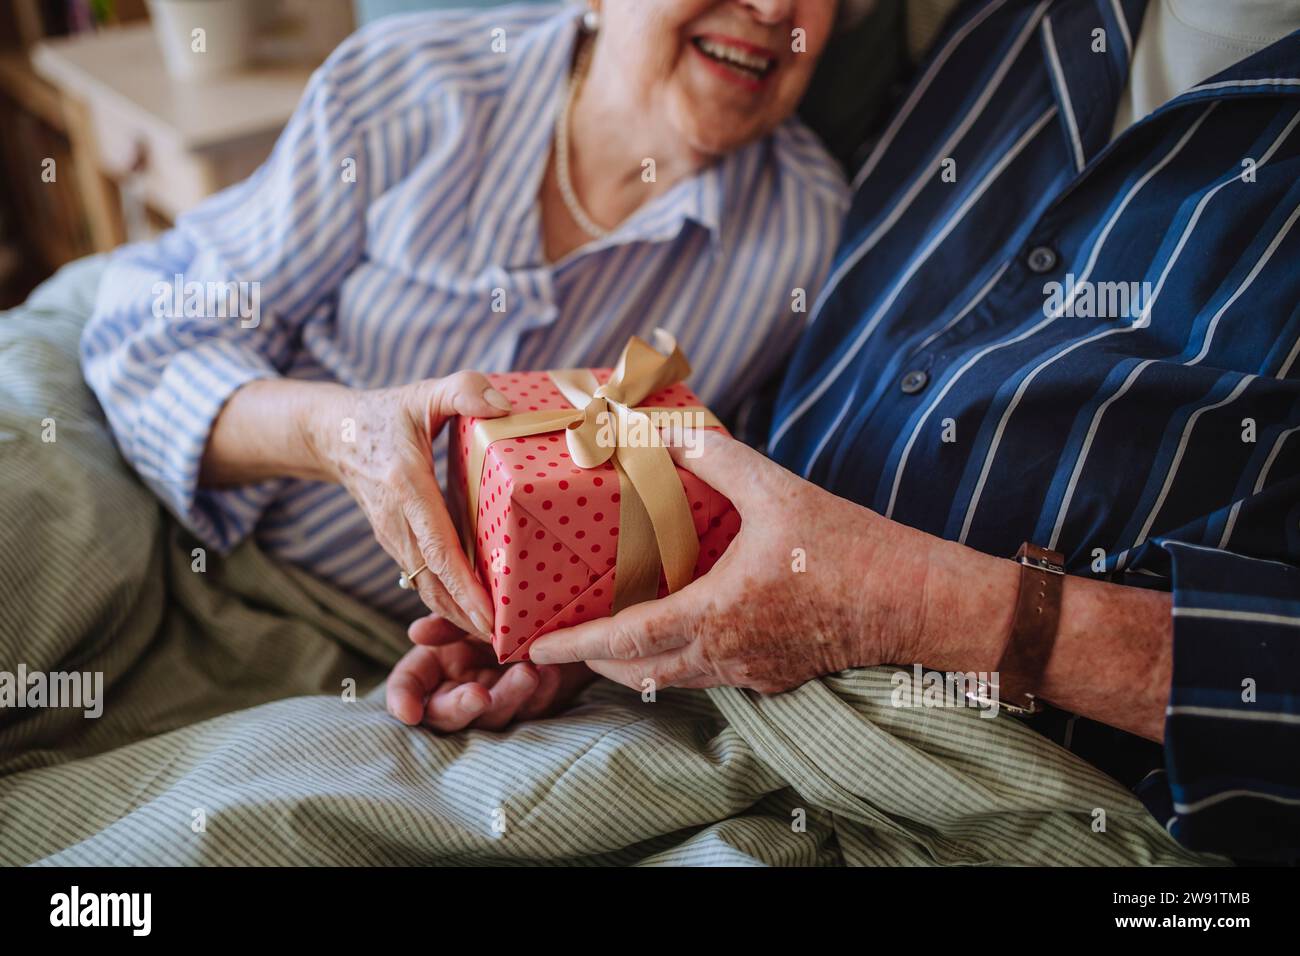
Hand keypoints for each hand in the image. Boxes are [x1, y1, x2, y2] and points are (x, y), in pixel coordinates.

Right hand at [306, 371, 512, 637]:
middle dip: (468, 616)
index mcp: (405, 485)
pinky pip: (422, 579)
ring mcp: (392, 536)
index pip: (438, 545)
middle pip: (434, 580)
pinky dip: (447, 602)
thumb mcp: (424, 393)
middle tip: (506, 641)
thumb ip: (463, 390)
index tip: (491, 614)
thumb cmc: (387, 413)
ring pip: (427, 587)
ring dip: (458, 616)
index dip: (464, 584)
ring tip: (497, 638)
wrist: (332, 434)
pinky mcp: (394, 543)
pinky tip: (474, 617)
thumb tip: (502, 406)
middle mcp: (395, 520)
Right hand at [386, 614, 595, 730]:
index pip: (407, 687)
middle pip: (447, 714)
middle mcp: (459, 689)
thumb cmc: (494, 608)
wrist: (541, 611)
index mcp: (434, 665)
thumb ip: (445, 621)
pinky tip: (551, 673)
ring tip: (528, 673)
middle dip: (462, 707)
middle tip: (479, 696)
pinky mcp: (529, 706)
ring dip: (510, 697)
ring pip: (494, 717)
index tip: (409, 714)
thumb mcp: (469, 608)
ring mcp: (494, 702)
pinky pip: (534, 709)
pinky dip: (542, 693)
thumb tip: (417, 632)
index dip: (402, 702)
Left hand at [528, 430, 972, 692]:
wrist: (920, 603)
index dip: (576, 646)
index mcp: (718, 615)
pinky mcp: (777, 676)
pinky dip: (680, 661)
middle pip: (641, 674)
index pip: (627, 643)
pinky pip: (712, 676)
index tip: (535, 645)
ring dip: (636, 664)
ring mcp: (753, 673)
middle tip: (566, 639)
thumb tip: (660, 430)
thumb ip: (715, 459)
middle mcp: (728, 655)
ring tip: (611, 637)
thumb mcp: (778, 491)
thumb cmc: (853, 549)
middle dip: (596, 662)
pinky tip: (683, 628)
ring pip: (675, 681)